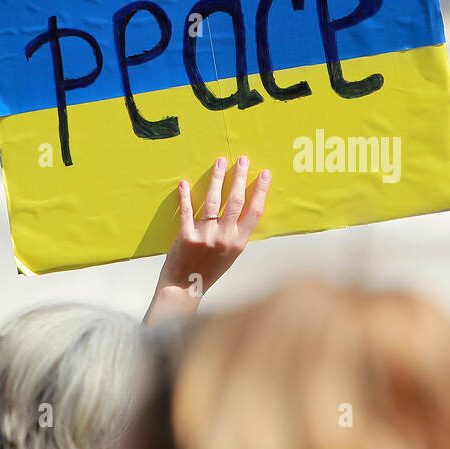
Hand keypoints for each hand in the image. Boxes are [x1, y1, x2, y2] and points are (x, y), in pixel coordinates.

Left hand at [143, 155, 270, 325]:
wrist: (185, 288)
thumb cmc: (208, 271)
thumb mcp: (230, 254)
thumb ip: (235, 234)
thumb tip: (241, 209)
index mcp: (239, 242)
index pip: (254, 211)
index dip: (260, 190)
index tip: (264, 173)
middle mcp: (225, 238)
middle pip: (235, 201)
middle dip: (240, 177)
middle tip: (242, 159)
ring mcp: (205, 237)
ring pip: (213, 201)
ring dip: (217, 178)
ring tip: (220, 162)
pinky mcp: (186, 237)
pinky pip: (186, 212)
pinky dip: (185, 196)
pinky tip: (184, 183)